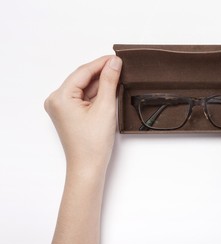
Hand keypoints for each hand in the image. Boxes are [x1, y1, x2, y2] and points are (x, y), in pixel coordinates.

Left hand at [44, 55, 121, 171]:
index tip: (117, 57)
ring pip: (85, 88)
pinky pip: (85, 98)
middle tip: (121, 66)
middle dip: (102, 73)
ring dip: (101, 84)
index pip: (83, 72)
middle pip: (83, 79)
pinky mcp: (70, 114)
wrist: (88, 167)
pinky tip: (111, 90)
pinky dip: (98, 94)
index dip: (101, 63)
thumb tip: (114, 63)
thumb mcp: (105, 108)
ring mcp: (62, 107)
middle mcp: (57, 100)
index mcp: (60, 97)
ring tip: (119, 77)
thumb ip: (109, 82)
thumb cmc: (93, 143)